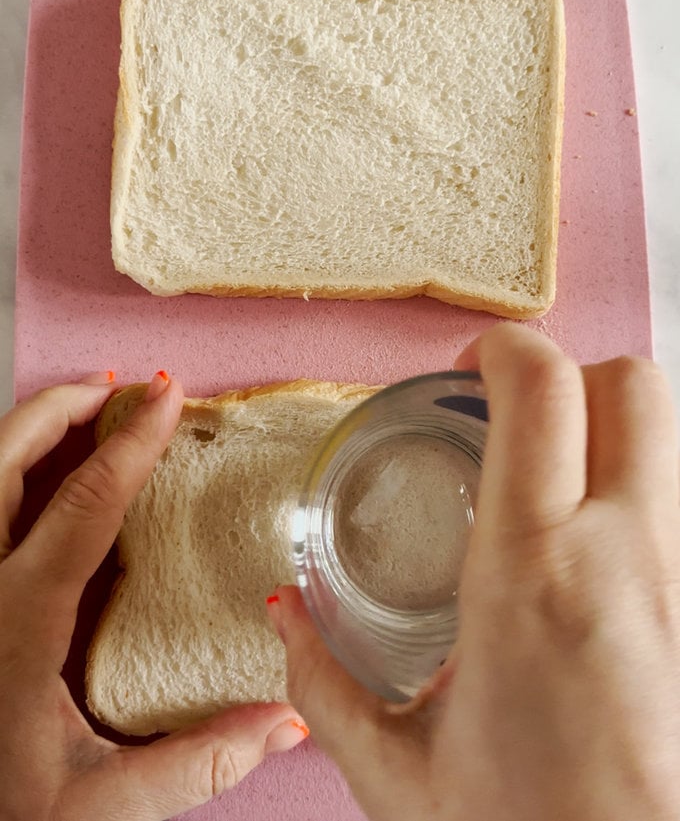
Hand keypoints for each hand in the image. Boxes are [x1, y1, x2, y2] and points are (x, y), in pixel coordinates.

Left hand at [0, 371, 307, 820]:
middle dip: (62, 407)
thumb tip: (284, 722)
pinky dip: (16, 465)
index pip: (83, 503)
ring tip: (88, 406)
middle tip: (121, 386)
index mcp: (16, 622)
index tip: (169, 398)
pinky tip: (50, 473)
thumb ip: (197, 762)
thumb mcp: (101, 804)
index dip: (131, 442)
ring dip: (33, 428)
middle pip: (5, 459)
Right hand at [268, 324, 679, 820]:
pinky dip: (652, 485)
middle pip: (632, 383)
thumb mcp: (403, 778)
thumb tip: (284, 619)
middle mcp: (630, 558)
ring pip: (675, 432)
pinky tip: (611, 540)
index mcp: (531, 576)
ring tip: (567, 473)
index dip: (502, 347)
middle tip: (520, 413)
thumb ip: (326, 686)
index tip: (471, 368)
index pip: (540, 388)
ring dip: (619, 427)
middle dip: (571, 374)